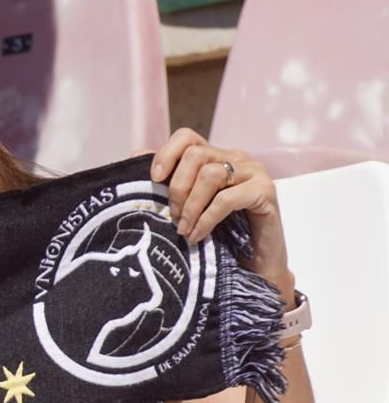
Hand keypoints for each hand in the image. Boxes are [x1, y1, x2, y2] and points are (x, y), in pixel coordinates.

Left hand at [148, 129, 293, 296]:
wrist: (254, 265)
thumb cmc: (218, 235)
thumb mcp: (187, 207)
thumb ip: (168, 182)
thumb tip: (136, 154)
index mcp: (215, 157)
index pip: (187, 137)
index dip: (166, 153)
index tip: (154, 179)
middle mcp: (236, 158)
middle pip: (196, 154)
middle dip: (177, 187)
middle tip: (172, 216)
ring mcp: (254, 172)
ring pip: (211, 174)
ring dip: (191, 206)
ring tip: (183, 229)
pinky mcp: (266, 191)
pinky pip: (227, 198)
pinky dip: (207, 219)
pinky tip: (197, 236)